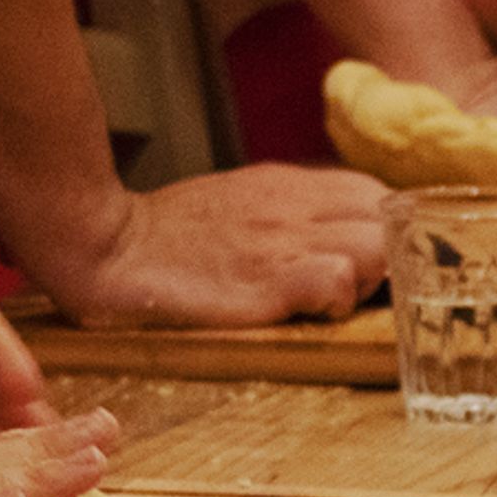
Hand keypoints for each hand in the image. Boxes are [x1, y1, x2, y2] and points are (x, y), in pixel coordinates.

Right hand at [42, 166, 388, 326]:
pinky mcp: (266, 283)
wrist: (108, 247)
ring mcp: (283, 243)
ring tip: (330, 300)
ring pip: (378, 248)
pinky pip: (336, 281)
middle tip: (356, 286)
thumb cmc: (169, 235)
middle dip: (389, 254)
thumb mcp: (239, 201)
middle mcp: (295, 208)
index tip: (373, 258)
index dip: (385, 228)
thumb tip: (336, 231)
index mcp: (288, 185)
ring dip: (369, 280)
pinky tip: (310, 311)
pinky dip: (337, 298)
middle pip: (389, 219)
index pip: (375, 194)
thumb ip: (288, 210)